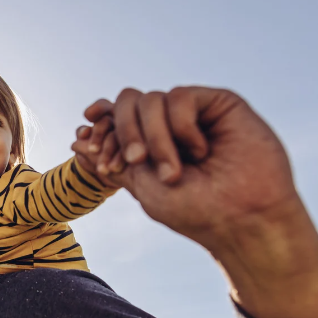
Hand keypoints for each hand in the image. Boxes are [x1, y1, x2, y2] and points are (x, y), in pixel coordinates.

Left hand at [76, 86, 317, 317]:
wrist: (241, 220)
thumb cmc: (196, 211)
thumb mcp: (144, 187)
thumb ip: (114, 160)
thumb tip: (76, 141)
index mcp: (151, 144)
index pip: (118, 117)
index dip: (102, 122)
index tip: (86, 138)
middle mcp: (171, 126)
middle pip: (130, 102)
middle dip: (123, 131)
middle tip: (135, 162)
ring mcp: (194, 113)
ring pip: (152, 100)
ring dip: (154, 138)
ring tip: (173, 172)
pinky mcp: (218, 103)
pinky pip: (179, 97)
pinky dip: (180, 127)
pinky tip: (199, 151)